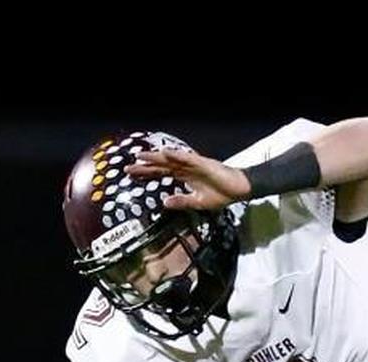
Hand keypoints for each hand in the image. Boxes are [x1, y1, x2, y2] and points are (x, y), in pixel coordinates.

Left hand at [126, 149, 251, 210]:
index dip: (147, 174)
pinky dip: (176, 155)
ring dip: (156, 157)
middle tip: (127, 167)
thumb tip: (164, 202)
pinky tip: (164, 153)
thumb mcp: (198, 203)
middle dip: (145, 166)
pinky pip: (187, 157)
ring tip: (141, 156)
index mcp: (184, 177)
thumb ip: (182, 202)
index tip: (131, 176)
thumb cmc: (222, 194)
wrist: (240, 190)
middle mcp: (186, 168)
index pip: (161, 174)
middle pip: (162, 166)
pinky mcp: (204, 163)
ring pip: (171, 159)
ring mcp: (194, 164)